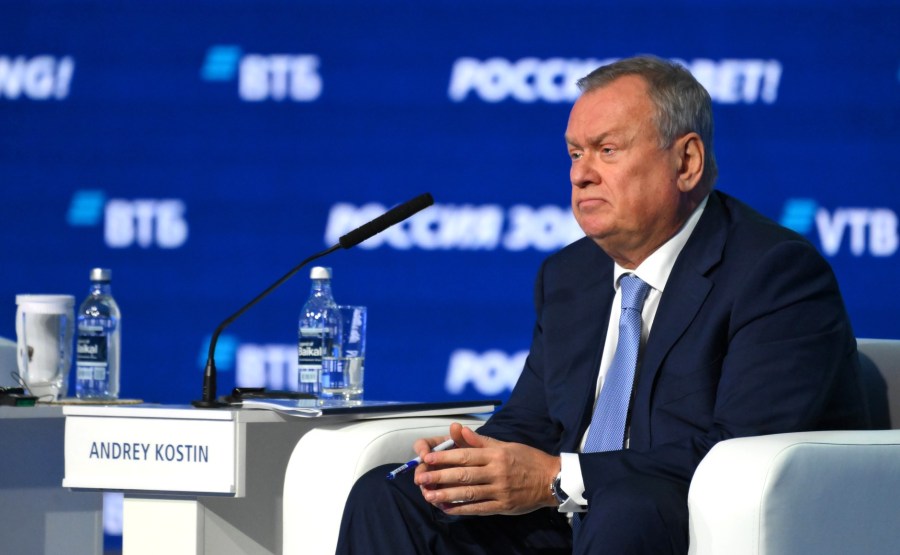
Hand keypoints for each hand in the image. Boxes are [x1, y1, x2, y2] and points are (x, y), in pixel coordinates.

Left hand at [413, 422, 559, 515]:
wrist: (552, 479)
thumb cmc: (527, 459)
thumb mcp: (506, 445)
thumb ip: (480, 441)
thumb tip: (459, 429)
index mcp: (496, 455)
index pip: (465, 456)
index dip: (444, 457)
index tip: (427, 458)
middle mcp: (497, 472)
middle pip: (463, 475)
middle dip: (440, 476)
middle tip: (421, 478)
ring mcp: (500, 491)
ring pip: (468, 493)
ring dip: (446, 495)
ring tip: (429, 495)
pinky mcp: (503, 506)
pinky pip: (478, 509)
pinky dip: (461, 509)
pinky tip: (447, 509)